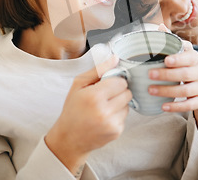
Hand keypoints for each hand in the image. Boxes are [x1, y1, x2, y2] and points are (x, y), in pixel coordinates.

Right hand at [45, 55, 131, 172]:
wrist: (69, 138)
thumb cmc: (73, 109)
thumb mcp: (79, 85)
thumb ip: (98, 70)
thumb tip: (115, 58)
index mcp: (94, 97)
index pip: (120, 82)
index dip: (114, 81)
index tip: (106, 85)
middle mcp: (104, 111)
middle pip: (127, 92)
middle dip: (118, 92)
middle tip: (105, 96)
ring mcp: (111, 123)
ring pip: (128, 104)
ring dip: (119, 103)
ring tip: (103, 107)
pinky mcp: (116, 132)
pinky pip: (125, 116)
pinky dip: (117, 115)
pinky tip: (104, 118)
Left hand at [147, 40, 197, 133]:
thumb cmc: (190, 66)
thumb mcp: (185, 53)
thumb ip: (173, 41)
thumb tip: (160, 26)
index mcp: (195, 58)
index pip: (189, 57)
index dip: (179, 59)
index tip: (166, 60)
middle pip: (185, 74)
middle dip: (167, 75)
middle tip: (150, 74)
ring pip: (185, 91)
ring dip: (167, 91)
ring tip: (151, 90)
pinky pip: (189, 105)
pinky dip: (176, 107)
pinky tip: (163, 106)